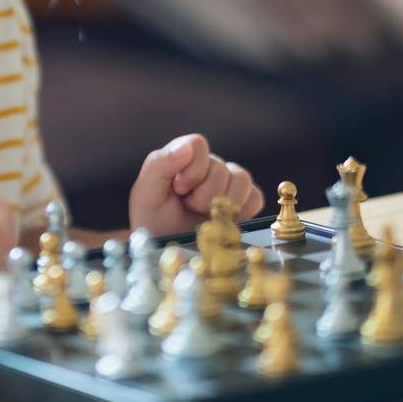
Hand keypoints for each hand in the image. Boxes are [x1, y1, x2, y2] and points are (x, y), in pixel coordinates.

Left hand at [126, 133, 263, 235]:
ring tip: (205, 217)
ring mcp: (227, 185)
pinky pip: (255, 197)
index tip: (179, 190)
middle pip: (221, 168)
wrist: (169, 256)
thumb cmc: (153, 221)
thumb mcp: (147, 193)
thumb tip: (187, 145)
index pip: (199, 144)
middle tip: (189, 209)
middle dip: (204, 195)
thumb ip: (160, 163)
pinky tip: (224, 221)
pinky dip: (243, 211)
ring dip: (223, 203)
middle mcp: (208, 167)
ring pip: (242, 180)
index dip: (193, 168)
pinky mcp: (243, 204)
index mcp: (183, 158)